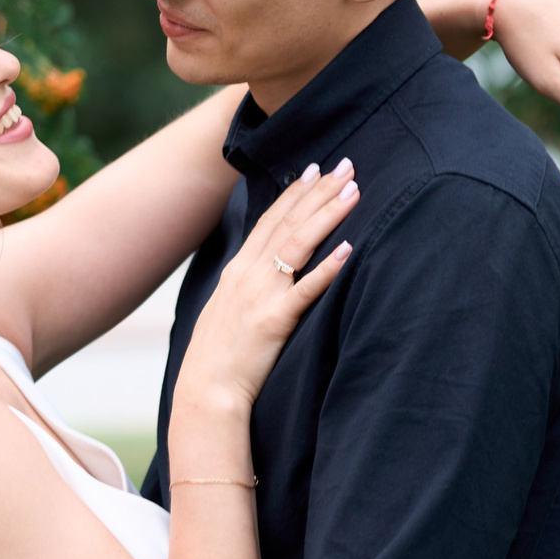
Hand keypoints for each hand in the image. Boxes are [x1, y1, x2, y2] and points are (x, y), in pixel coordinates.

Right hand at [175, 160, 357, 419]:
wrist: (206, 392)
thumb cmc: (220, 357)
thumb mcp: (228, 310)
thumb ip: (248, 286)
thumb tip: (267, 271)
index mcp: (238, 270)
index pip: (271, 221)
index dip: (295, 193)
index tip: (317, 169)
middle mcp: (248, 275)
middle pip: (288, 223)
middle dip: (319, 192)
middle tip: (347, 165)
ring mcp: (260, 296)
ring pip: (298, 245)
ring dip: (327, 215)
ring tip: (353, 192)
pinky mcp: (274, 321)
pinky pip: (305, 290)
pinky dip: (326, 268)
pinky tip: (348, 250)